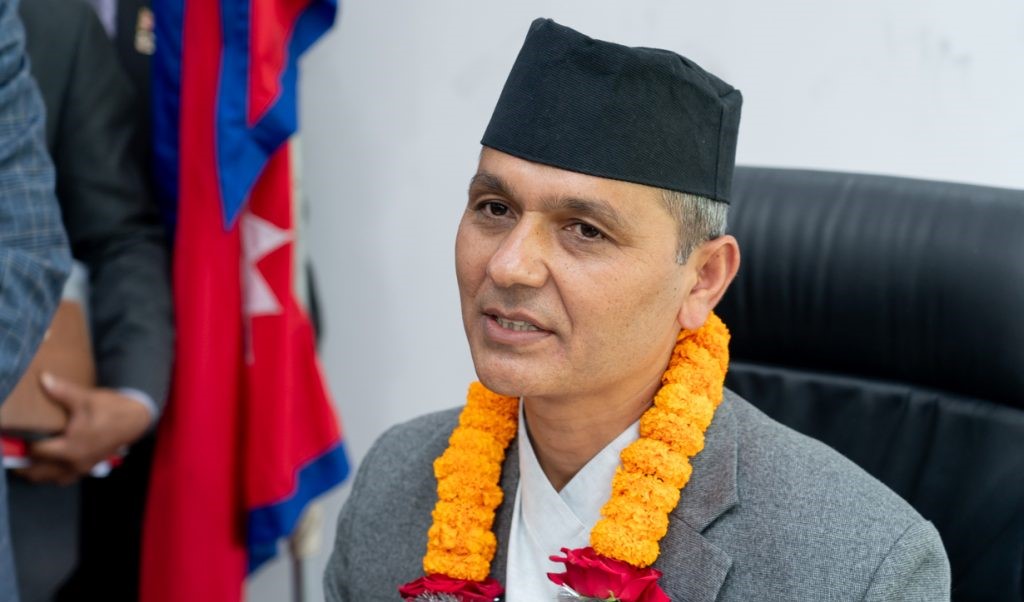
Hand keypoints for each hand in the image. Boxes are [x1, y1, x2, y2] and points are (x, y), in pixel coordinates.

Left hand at [15, 372, 151, 484]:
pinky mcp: (90, 467)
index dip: (23, 444)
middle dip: (25, 465)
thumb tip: (43, 379)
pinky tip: (52, 463)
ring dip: (39, 472)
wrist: (137, 419)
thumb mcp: (86, 398)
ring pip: (52, 478)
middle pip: (39, 473)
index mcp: (70, 448)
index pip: (36, 451)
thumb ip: (62, 391)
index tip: (14, 436)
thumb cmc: (112, 409)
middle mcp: (74, 463)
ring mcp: (83, 468)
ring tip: (30, 461)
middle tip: (15, 453)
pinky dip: (55, 473)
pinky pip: (65, 478)